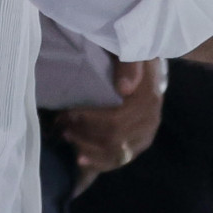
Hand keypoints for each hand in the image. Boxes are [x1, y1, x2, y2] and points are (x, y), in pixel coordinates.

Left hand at [56, 59, 162, 189]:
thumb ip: (129, 63)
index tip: (67, 112)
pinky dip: (99, 162)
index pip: (117, 119)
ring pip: (115, 152)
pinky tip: (80, 159)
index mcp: (149, 96)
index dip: (89, 120)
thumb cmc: (131, 55)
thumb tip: (124, 89)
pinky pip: (120, 160)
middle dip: (84, 133)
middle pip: (114, 138)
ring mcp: (146, 133)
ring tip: (67, 136)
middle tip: (62, 124)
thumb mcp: (131, 49)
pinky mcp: (140, 143)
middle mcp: (151, 119)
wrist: (145, 65)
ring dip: (87, 147)